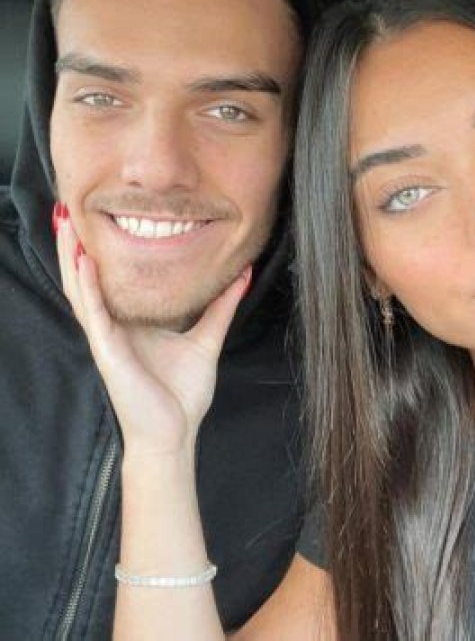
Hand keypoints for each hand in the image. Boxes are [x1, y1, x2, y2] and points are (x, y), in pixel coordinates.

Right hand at [56, 210, 251, 457]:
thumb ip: (221, 306)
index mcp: (131, 320)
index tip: (99, 213)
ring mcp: (107, 337)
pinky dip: (88, 286)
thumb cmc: (182, 394)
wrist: (175, 434)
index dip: (100, 248)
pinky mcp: (108, 352)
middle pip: (87, 277)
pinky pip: (94, 314)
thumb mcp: (206, 339)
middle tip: (68, 206)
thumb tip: (242, 273)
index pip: (109, 277)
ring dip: (71, 255)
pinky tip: (83, 261)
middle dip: (76, 244)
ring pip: (81, 290)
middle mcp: (113, 325)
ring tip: (64, 222)